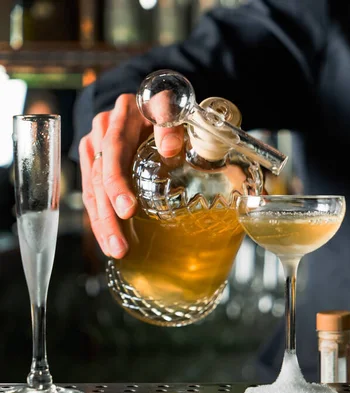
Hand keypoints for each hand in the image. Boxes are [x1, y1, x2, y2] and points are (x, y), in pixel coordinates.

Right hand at [79, 93, 183, 258]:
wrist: (143, 100)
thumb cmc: (163, 109)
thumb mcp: (171, 109)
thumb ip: (171, 124)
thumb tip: (171, 149)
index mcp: (120, 116)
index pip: (113, 151)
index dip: (117, 182)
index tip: (127, 209)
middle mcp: (101, 132)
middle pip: (99, 177)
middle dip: (108, 215)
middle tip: (119, 245)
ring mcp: (94, 148)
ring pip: (91, 190)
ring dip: (102, 223)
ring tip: (115, 250)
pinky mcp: (93, 163)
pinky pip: (91, 194)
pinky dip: (100, 218)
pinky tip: (108, 240)